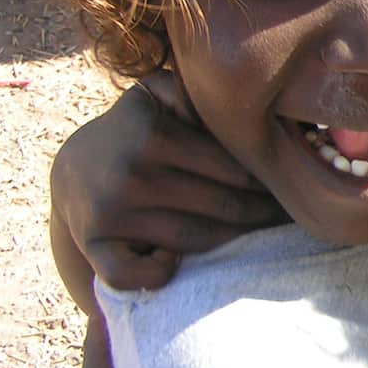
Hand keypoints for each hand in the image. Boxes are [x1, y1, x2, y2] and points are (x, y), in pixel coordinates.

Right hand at [52, 69, 284, 290]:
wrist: (75, 167)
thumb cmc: (138, 129)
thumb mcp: (160, 97)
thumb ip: (196, 93)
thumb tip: (240, 102)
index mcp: (154, 136)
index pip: (236, 169)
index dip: (270, 181)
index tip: (292, 187)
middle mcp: (131, 175)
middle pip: (224, 207)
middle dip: (264, 213)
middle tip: (290, 215)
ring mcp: (110, 213)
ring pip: (195, 239)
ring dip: (234, 241)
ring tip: (262, 234)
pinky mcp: (93, 245)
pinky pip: (133, 274)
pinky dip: (158, 274)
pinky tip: (175, 263)